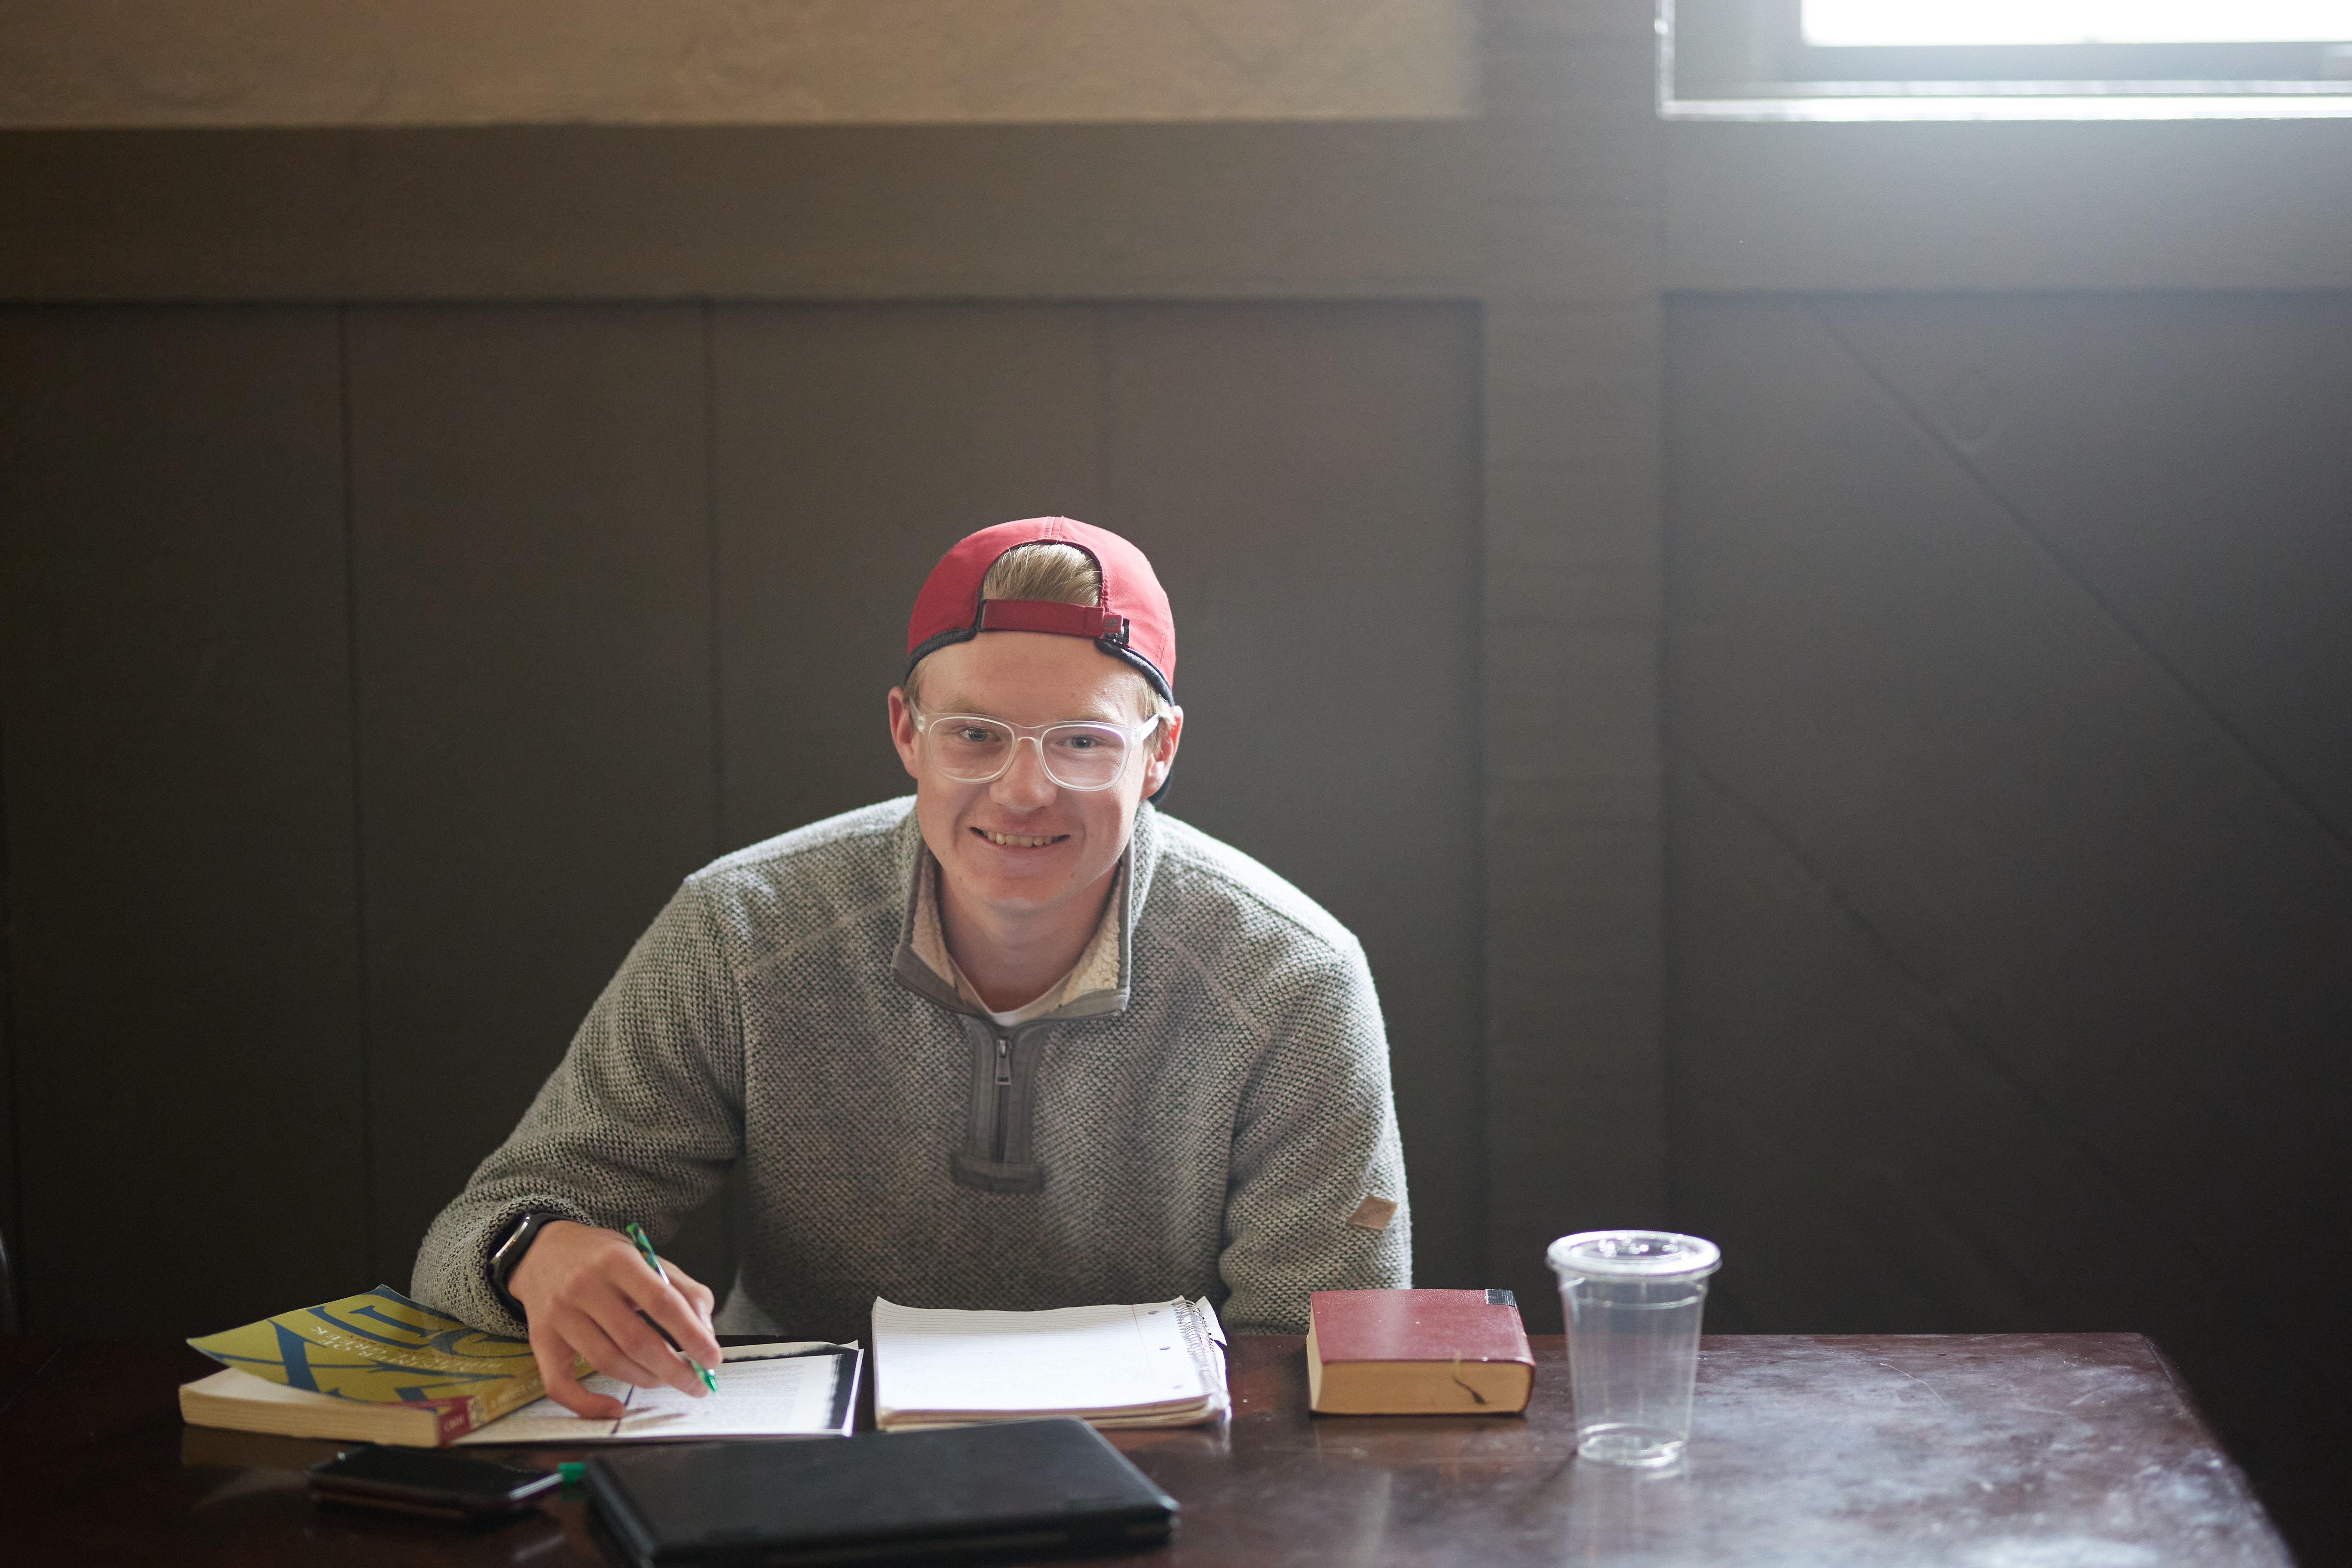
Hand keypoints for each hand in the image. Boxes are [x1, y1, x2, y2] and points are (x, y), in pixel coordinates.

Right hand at [506, 1220, 722, 1418]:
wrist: (541, 1251)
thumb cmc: (602, 1257)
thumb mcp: (646, 1257)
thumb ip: (683, 1290)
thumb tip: (705, 1333)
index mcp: (617, 1261)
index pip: (662, 1302)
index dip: (691, 1334)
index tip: (712, 1359)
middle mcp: (584, 1287)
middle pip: (636, 1340)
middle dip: (674, 1369)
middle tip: (697, 1384)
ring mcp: (560, 1316)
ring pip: (608, 1362)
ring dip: (645, 1380)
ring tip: (665, 1380)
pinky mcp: (541, 1341)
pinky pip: (561, 1385)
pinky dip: (589, 1405)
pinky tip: (615, 1408)